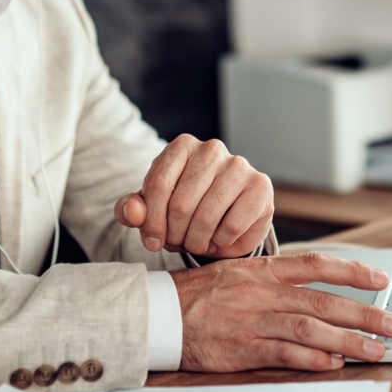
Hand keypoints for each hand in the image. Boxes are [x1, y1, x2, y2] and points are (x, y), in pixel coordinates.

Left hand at [114, 135, 272, 258]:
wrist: (227, 217)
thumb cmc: (184, 210)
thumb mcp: (152, 210)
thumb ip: (132, 209)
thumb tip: (131, 212)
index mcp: (181, 147)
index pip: (157, 184)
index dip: (152, 221)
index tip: (152, 242)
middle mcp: (211, 149)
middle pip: (181, 203)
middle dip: (175, 235)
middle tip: (179, 244)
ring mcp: (239, 165)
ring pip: (206, 216)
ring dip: (197, 241)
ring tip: (197, 243)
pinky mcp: (260, 185)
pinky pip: (232, 225)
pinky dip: (221, 241)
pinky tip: (219, 238)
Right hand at [170, 252, 391, 370]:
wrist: (158, 314)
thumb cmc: (196, 295)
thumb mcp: (235, 274)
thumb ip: (273, 281)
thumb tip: (311, 292)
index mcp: (262, 270)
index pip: (316, 264)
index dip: (351, 270)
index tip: (381, 278)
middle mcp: (262, 292)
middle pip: (323, 300)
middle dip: (364, 312)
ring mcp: (254, 320)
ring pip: (312, 328)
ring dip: (349, 339)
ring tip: (376, 349)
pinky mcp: (244, 348)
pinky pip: (286, 352)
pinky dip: (314, 357)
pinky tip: (334, 362)